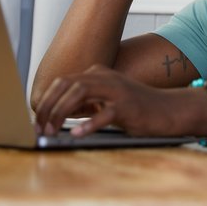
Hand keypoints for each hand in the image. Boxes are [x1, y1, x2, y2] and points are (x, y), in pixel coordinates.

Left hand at [34, 65, 182, 137]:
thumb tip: (57, 114)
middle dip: (48, 106)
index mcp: (98, 73)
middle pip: (67, 84)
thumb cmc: (136, 107)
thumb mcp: (107, 99)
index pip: (63, 81)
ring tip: (52, 130)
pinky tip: (78, 133)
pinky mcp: (128, 106)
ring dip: (61, 112)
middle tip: (40, 127)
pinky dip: (89, 123)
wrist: (168, 109)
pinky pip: (105, 113)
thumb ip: (85, 100)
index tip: (37, 120)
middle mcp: (106, 77)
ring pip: (80, 92)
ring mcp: (117, 90)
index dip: (46, 100)